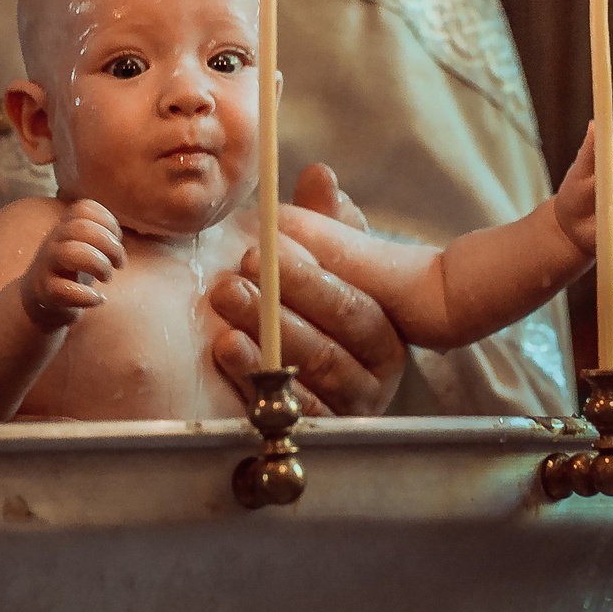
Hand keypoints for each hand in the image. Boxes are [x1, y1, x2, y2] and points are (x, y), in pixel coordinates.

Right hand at [21, 199, 124, 329]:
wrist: (42, 299)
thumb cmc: (75, 269)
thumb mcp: (89, 245)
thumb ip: (107, 233)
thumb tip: (138, 228)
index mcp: (66, 226)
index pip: (84, 208)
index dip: (108, 222)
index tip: (117, 240)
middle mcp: (53, 241)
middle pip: (80, 227)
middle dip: (109, 245)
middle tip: (118, 264)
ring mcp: (46, 266)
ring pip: (69, 252)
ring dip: (98, 265)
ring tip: (106, 277)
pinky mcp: (45, 292)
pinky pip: (62, 290)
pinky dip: (87, 296)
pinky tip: (98, 299)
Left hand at [210, 163, 406, 415]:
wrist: (270, 383)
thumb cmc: (297, 310)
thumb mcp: (313, 265)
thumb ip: (320, 223)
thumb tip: (319, 176)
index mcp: (384, 325)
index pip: (358, 297)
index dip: (316, 271)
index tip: (273, 242)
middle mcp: (378, 370)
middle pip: (340, 331)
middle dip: (291, 294)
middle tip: (244, 266)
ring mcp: (351, 407)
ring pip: (316, 366)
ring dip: (269, 330)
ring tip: (228, 298)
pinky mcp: (319, 436)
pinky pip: (294, 407)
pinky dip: (258, 376)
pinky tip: (229, 347)